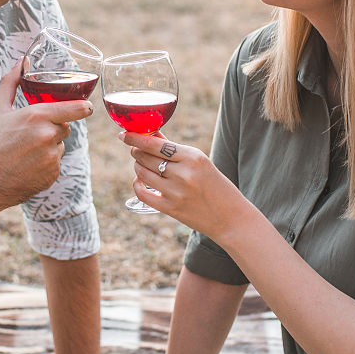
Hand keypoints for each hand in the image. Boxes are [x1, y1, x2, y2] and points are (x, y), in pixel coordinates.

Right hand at [0, 59, 92, 213]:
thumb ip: (12, 82)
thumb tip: (21, 61)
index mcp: (36, 116)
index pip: (76, 109)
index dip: (83, 107)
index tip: (87, 107)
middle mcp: (48, 136)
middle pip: (65, 127)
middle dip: (53, 127)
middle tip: (30, 134)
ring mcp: (51, 158)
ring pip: (60, 146)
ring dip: (49, 146)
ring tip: (24, 152)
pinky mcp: (52, 176)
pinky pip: (55, 164)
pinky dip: (45, 164)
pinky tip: (25, 166)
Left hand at [120, 132, 260, 244]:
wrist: (231, 218)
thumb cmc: (216, 186)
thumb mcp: (200, 162)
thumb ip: (174, 149)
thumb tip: (151, 135)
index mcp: (193, 157)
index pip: (155, 144)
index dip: (135, 138)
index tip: (124, 135)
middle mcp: (183, 173)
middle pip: (145, 157)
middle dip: (136, 151)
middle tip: (136, 150)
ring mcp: (175, 192)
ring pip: (142, 173)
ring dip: (138, 167)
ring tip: (142, 165)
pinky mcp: (170, 208)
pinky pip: (142, 193)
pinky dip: (138, 184)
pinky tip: (141, 181)